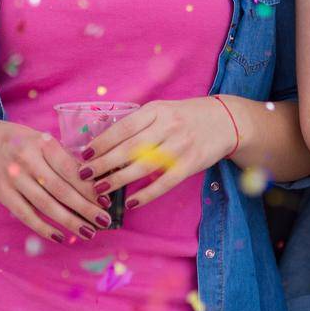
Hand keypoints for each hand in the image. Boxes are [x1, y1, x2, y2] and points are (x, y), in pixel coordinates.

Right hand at [0, 118, 109, 244]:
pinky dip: (43, 227)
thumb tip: (93, 180)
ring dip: (69, 221)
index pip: (70, 169)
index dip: (89, 187)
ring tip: (88, 231)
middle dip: (85, 207)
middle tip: (104, 221)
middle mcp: (27, 159)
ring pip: (45, 204)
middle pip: (61, 189)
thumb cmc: (19, 141)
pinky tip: (60, 236)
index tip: (106, 201)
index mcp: (42, 142)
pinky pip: (25, 214)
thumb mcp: (41, 140)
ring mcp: (13, 177)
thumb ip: (63, 157)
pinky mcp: (1, 192)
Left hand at [78, 97, 237, 209]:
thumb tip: (104, 141)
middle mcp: (168, 126)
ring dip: (119, 180)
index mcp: (157, 110)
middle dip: (104, 163)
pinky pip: (164, 183)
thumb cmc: (185, 115)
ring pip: (144, 166)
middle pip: (130, 148)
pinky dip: (146, 194)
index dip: (103, 142)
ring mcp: (180, 147)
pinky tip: (130, 201)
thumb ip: (138, 123)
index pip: (124, 127)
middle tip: (84, 175)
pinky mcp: (190, 165)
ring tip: (100, 189)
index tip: (85, 154)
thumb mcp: (162, 109)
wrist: (225, 121)